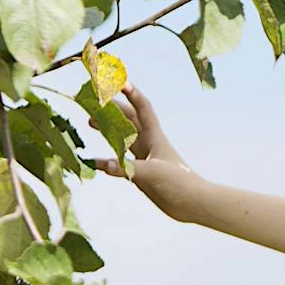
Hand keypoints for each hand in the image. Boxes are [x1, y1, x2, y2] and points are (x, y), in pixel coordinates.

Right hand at [90, 85, 202, 219]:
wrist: (194, 204)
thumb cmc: (180, 183)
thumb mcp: (153, 173)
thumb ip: (128, 168)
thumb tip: (103, 165)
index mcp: (155, 137)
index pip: (142, 107)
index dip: (131, 93)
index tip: (117, 80)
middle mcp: (148, 144)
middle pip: (127, 119)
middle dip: (111, 108)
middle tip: (92, 102)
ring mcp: (144, 158)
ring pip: (122, 138)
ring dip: (107, 129)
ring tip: (90, 122)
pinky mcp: (141, 174)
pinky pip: (119, 163)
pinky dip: (106, 161)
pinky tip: (94, 162)